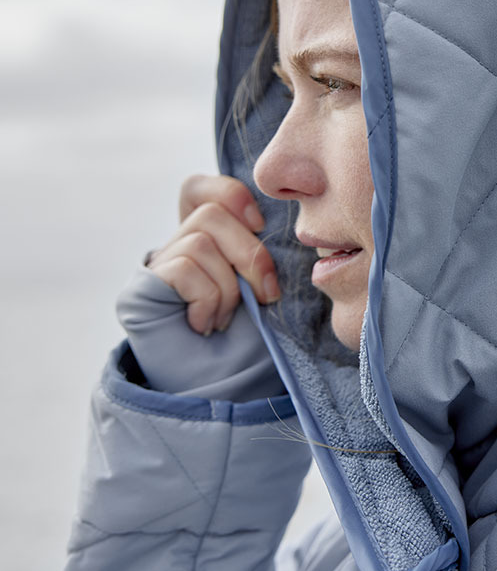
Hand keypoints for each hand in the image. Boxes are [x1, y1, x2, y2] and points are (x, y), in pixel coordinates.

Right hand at [148, 174, 280, 335]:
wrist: (217, 383)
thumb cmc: (246, 332)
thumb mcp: (259, 283)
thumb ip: (259, 250)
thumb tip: (281, 224)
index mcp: (205, 238)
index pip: (199, 187)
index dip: (231, 194)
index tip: (259, 223)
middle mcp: (175, 244)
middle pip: (212, 213)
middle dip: (250, 254)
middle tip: (265, 294)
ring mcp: (156, 265)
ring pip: (201, 241)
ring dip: (228, 286)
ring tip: (226, 317)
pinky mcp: (142, 288)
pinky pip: (184, 269)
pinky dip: (207, 300)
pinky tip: (205, 324)